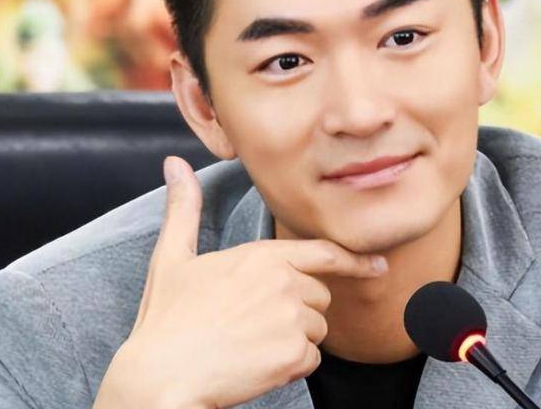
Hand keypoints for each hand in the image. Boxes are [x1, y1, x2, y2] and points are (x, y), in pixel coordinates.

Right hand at [93, 155, 387, 408]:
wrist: (161, 376)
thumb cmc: (167, 320)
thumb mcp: (171, 256)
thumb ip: (183, 208)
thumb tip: (174, 164)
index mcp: (262, 255)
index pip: (323, 252)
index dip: (354, 260)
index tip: (378, 265)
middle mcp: (284, 282)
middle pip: (319, 296)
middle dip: (297, 311)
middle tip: (252, 322)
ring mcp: (292, 318)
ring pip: (317, 330)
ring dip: (293, 340)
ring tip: (250, 343)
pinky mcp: (293, 354)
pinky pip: (310, 360)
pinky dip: (289, 366)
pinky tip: (255, 364)